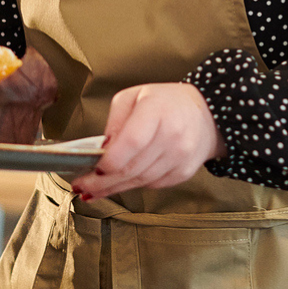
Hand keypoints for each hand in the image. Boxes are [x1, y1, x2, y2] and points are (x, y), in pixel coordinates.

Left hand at [68, 83, 224, 200]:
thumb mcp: (134, 97)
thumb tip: (101, 150)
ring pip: (139, 181)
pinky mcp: (183, 173)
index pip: (131, 142)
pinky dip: (132, 185)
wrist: (206, 115)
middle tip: (81, 186)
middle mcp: (172, 136)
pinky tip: (118, 184)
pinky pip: (151, 185)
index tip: (91, 168)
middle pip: (131, 168)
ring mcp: (180, 157)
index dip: (109, 161)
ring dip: (113, 188)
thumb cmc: (165, 103)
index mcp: (157, 111)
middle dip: (101, 182)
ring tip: (93, 191)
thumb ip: (114, 122)